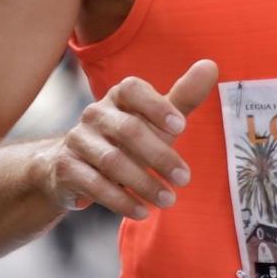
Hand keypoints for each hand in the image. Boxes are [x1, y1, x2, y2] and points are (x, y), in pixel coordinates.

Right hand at [32, 60, 217, 219]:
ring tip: (168, 200)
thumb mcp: (156, 120)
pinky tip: (142, 211)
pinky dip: (121, 200)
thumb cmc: (127, 140)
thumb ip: (183, 97)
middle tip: (185, 179)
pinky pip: (94, 185)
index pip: (133, 89)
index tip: (181, 128)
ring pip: (112, 160)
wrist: (73, 168)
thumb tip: (211, 66)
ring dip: (144, 183)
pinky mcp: (65, 168)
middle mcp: (94, 114)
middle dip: (160, 156)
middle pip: (128, 130)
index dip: (156, 106)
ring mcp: (77, 140)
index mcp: (118, 96)